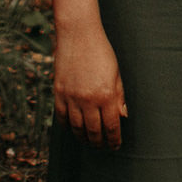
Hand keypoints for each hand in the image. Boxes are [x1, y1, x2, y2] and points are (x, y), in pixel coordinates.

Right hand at [53, 22, 126, 147]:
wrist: (78, 34)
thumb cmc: (101, 52)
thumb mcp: (116, 73)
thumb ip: (119, 97)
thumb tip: (123, 117)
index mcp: (106, 95)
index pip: (111, 127)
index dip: (114, 140)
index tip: (115, 145)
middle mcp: (88, 99)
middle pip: (93, 132)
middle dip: (99, 143)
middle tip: (102, 147)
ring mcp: (71, 97)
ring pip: (76, 128)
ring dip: (83, 138)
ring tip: (89, 141)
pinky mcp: (59, 92)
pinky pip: (62, 117)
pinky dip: (67, 126)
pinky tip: (73, 129)